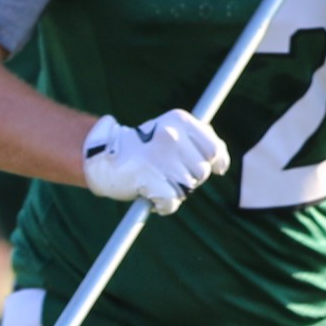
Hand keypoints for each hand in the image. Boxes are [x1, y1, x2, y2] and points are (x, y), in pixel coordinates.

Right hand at [81, 111, 230, 213]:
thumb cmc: (143, 147)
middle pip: (201, 173)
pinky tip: (150, 195)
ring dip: (175, 192)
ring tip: (157, 181)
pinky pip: (171, 202)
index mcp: (179, 120)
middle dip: (189, 179)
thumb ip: (199, 140)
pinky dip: (163, 205)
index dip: (216, 163)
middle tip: (168, 172)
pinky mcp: (149, 177)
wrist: (104, 157)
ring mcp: (160, 157)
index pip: (214, 149)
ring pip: (187, 189)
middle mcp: (171, 136)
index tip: (214, 169)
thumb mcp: (172, 131)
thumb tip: (222, 161)